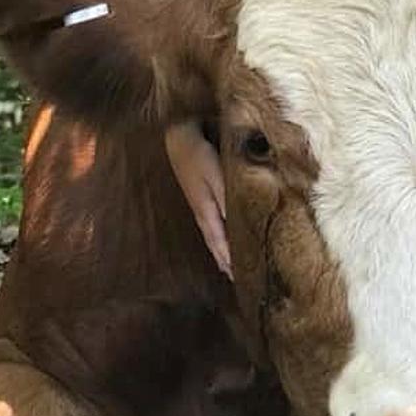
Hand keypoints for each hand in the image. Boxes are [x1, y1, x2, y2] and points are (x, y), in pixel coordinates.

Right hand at [165, 120, 230, 278]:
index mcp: (205, 209)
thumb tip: (233, 221)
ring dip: (220, 251)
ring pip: (212, 234)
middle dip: (224, 260)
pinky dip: (217, 236)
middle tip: (236, 279)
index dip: (228, 258)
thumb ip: (224, 196)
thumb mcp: (214, 173)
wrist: (178, 136)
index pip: (219, 240)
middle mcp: (202, 211)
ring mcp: (199, 204)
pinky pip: (210, 224)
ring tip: (228, 267)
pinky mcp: (199, 197)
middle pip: (214, 242)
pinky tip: (221, 238)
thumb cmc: (198, 152)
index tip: (237, 276)